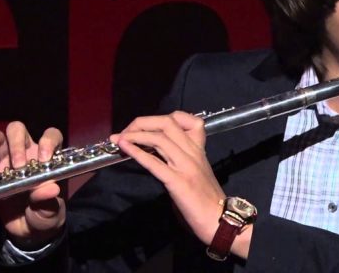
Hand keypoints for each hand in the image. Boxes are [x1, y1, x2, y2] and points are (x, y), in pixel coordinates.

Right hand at [0, 121, 66, 249]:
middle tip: (17, 165)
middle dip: (17, 143)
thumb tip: (50, 189)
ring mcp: (6, 164)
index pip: (50, 136)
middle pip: (20, 132)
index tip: (43, 158)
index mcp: (47, 159)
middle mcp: (27, 155)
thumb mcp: (51, 209)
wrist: (31, 231)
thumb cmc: (46, 214)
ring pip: (0, 141)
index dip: (47, 142)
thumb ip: (49, 199)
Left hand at [111, 112, 226, 246]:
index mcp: (198, 149)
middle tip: (126, 132)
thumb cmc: (207, 199)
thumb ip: (181, 160)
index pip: (186, 120)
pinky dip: (136, 152)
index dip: (162, 119)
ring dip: (135, 135)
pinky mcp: (178, 182)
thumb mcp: (196, 171)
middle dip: (142, 123)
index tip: (145, 127)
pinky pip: (154, 162)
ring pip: (159, 139)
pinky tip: (124, 148)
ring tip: (118, 138)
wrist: (220, 220)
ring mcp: (186, 166)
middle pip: (167, 124)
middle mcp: (193, 153)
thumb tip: (157, 155)